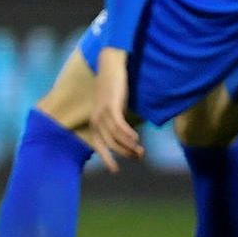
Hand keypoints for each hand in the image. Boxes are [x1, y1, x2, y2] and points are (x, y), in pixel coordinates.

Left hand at [84, 47, 144, 172]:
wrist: (111, 65)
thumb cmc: (114, 87)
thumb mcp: (113, 107)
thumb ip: (116, 120)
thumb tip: (126, 135)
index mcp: (95, 121)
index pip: (99, 145)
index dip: (107, 158)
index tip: (115, 170)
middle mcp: (96, 119)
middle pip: (110, 143)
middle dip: (125, 153)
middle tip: (139, 157)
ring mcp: (102, 112)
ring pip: (115, 136)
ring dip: (129, 146)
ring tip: (141, 151)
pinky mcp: (111, 105)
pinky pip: (118, 125)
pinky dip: (127, 134)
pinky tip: (136, 139)